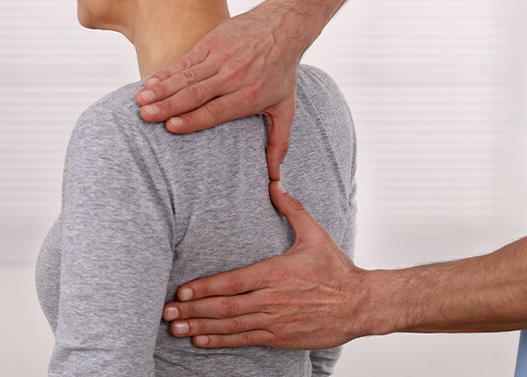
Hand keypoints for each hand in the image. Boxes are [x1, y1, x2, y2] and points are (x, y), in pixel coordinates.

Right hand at [136, 3, 303, 178]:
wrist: (284, 25)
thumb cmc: (283, 71)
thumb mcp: (285, 107)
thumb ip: (278, 142)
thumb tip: (275, 177)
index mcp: (249, 96)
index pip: (215, 111)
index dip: (193, 119)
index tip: (170, 127)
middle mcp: (233, 77)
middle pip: (195, 95)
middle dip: (168, 106)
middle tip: (145, 116)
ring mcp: (221, 58)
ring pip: (186, 77)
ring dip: (161, 89)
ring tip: (140, 101)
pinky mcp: (211, 43)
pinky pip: (184, 61)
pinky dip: (166, 72)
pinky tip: (149, 82)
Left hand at [162, 182, 370, 348]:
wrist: (360, 304)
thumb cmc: (336, 269)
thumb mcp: (315, 233)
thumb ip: (291, 209)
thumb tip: (275, 184)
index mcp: (276, 272)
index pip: (232, 282)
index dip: (204, 288)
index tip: (181, 290)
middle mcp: (272, 299)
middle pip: (224, 307)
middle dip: (192, 310)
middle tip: (166, 313)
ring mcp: (275, 321)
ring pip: (231, 326)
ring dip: (201, 328)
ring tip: (176, 329)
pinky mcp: (281, 337)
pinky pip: (245, 340)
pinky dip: (222, 341)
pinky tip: (202, 341)